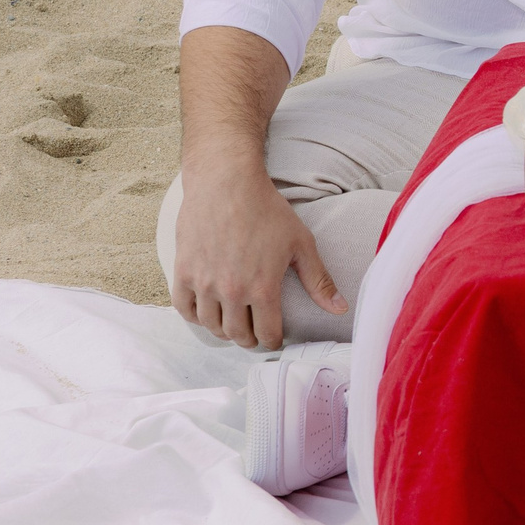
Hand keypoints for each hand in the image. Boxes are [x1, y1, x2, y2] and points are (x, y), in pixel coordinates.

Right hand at [170, 156, 343, 349]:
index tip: (274, 337)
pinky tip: (208, 311)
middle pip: (238, 335)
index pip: (267, 335)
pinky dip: (195, 316)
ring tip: (233, 323)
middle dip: (249, 340)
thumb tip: (340, 309)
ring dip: (224, 330)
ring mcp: (204, 283)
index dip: (273, 341)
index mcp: (262, 288)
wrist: (226, 183)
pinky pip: (184, 309)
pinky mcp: (183, 271)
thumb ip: (319, 280)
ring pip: (211, 326)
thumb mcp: (300, 243)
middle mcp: (231, 291)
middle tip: (254, 334)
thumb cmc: (267, 210)